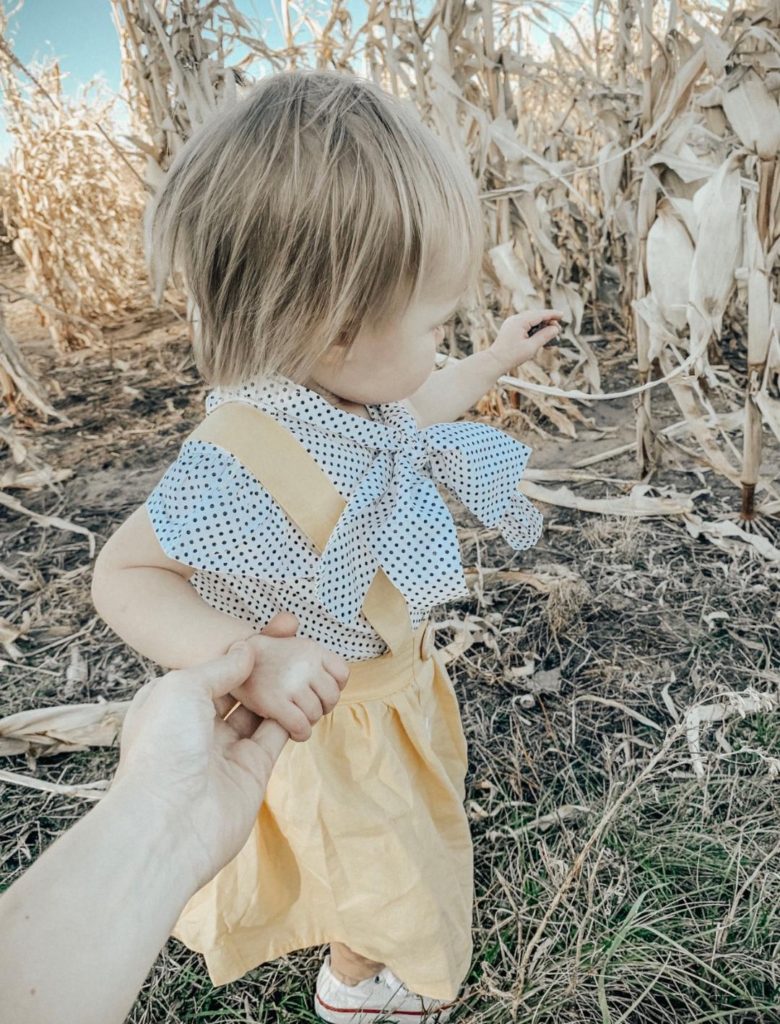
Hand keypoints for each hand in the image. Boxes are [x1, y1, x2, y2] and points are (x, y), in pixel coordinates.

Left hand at [111, 643, 292, 889]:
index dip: (234, 654)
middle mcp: (196, 728)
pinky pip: (275, 737)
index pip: (208, 672)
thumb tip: (246, 650)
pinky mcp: (252, 771)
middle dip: (259, 672)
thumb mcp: (183, 688)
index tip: (263, 634)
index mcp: (170, 705)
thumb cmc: (164, 747)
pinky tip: (305, 698)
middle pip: (235, 691)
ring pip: (258, 713)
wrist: (170, 822)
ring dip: (279, 693)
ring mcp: (224, 751)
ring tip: (302, 667)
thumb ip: (220, 667)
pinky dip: (291, 719)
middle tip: (291, 646)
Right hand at [227, 631, 349, 742]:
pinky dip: (300, 733)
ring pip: (316, 714)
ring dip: (309, 721)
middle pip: (332, 696)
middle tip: (307, 707)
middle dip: (323, 706)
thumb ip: (289, 632)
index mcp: (312, 649)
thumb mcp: (278, 637)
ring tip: (297, 717)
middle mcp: (306, 664)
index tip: (320, 691)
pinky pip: (301, 726)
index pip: (342, 674)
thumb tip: (289, 621)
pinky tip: (293, 731)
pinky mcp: (277, 703)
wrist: (224, 661)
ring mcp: (292, 684)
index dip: (334, 686)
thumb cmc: (256, 656)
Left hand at [485, 308, 564, 375]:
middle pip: (536, 316)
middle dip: (548, 322)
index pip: (540, 314)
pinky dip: (534, 330)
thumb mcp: (531, 347)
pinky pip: (525, 325)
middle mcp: (515, 319)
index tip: (563, 315)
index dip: (552, 314)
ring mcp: (512, 323)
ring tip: (550, 337)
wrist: (494, 362)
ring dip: (541, 327)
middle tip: (558, 330)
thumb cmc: (511, 356)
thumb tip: (555, 328)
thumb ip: (545, 336)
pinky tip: (541, 338)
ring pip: (531, 321)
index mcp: (519, 321)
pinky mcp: (511, 328)